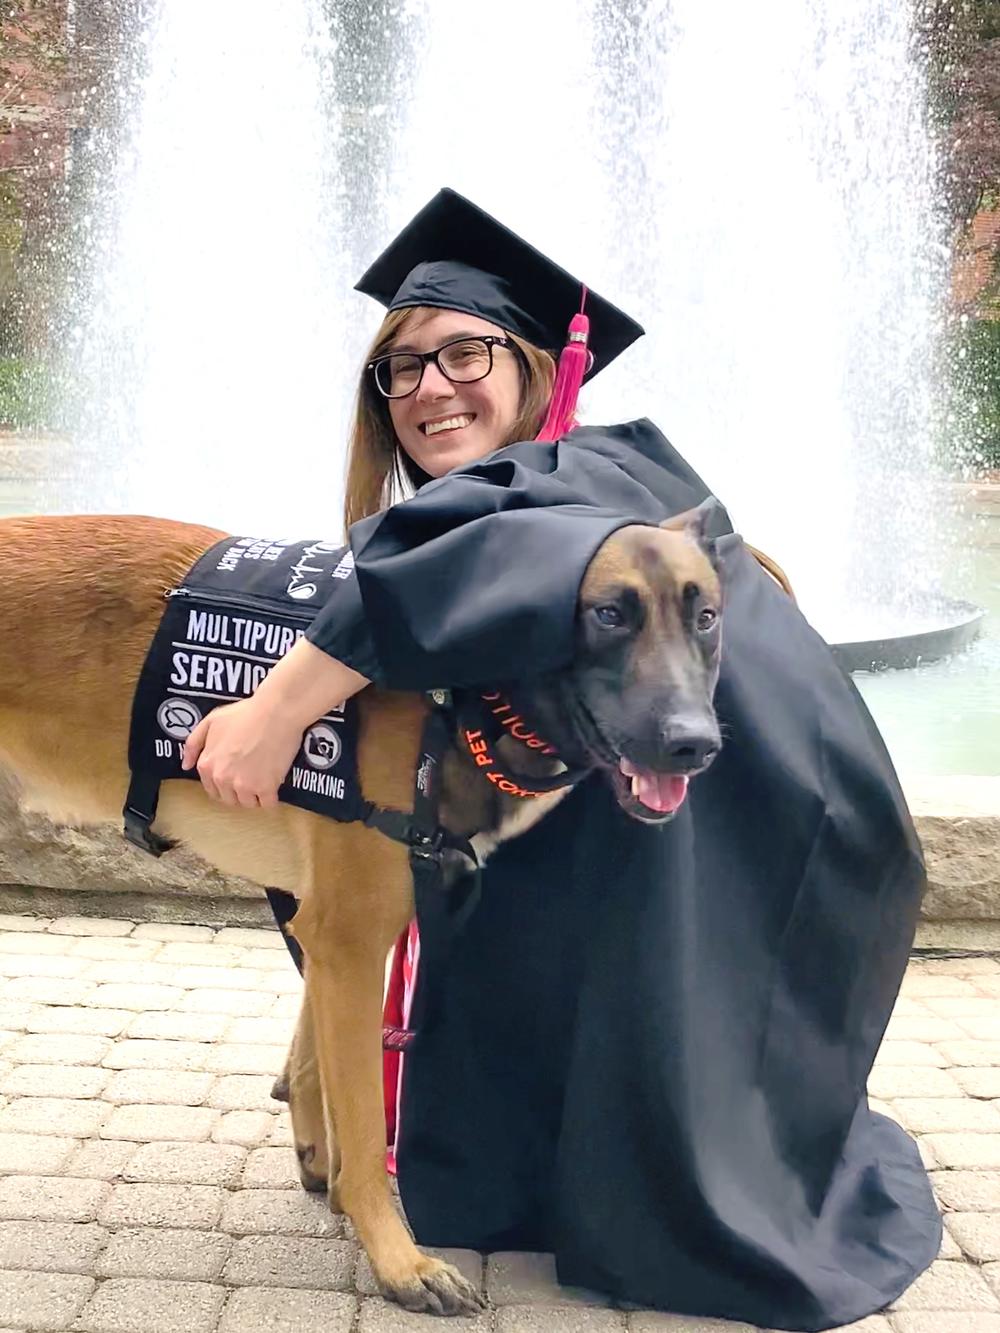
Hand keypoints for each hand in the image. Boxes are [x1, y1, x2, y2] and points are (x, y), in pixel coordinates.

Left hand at [181, 697, 302, 807]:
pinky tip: (275, 783)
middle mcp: (222, 778)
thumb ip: (194, 744)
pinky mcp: (266, 788)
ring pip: (248, 803)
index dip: (226, 782)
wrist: (276, 711)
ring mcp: (244, 785)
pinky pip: (268, 804)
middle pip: (230, 799)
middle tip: (252, 774)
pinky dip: (272, 797)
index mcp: (207, 764)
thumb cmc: (245, 713)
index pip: (213, 789)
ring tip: (264, 776)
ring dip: (256, 794)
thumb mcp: (211, 721)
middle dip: (240, 790)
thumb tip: (186, 766)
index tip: (237, 773)